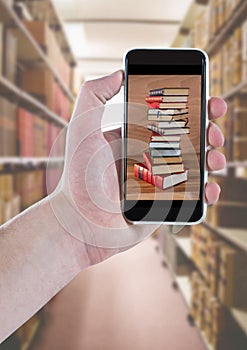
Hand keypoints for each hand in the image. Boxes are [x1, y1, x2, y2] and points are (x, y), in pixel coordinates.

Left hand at [49, 71, 225, 264]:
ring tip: (215, 159)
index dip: (191, 107)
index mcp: (135, 137)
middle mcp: (150, 157)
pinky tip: (210, 187)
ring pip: (196, 166)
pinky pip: (193, 196)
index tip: (207, 99)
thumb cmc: (79, 176)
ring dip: (213, 159)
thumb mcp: (82, 127)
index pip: (169, 117)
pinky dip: (208, 191)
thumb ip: (94, 95)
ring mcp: (160, 181)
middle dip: (208, 131)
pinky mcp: (165, 204)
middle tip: (214, 131)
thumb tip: (119, 73)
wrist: (80, 222)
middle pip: (188, 140)